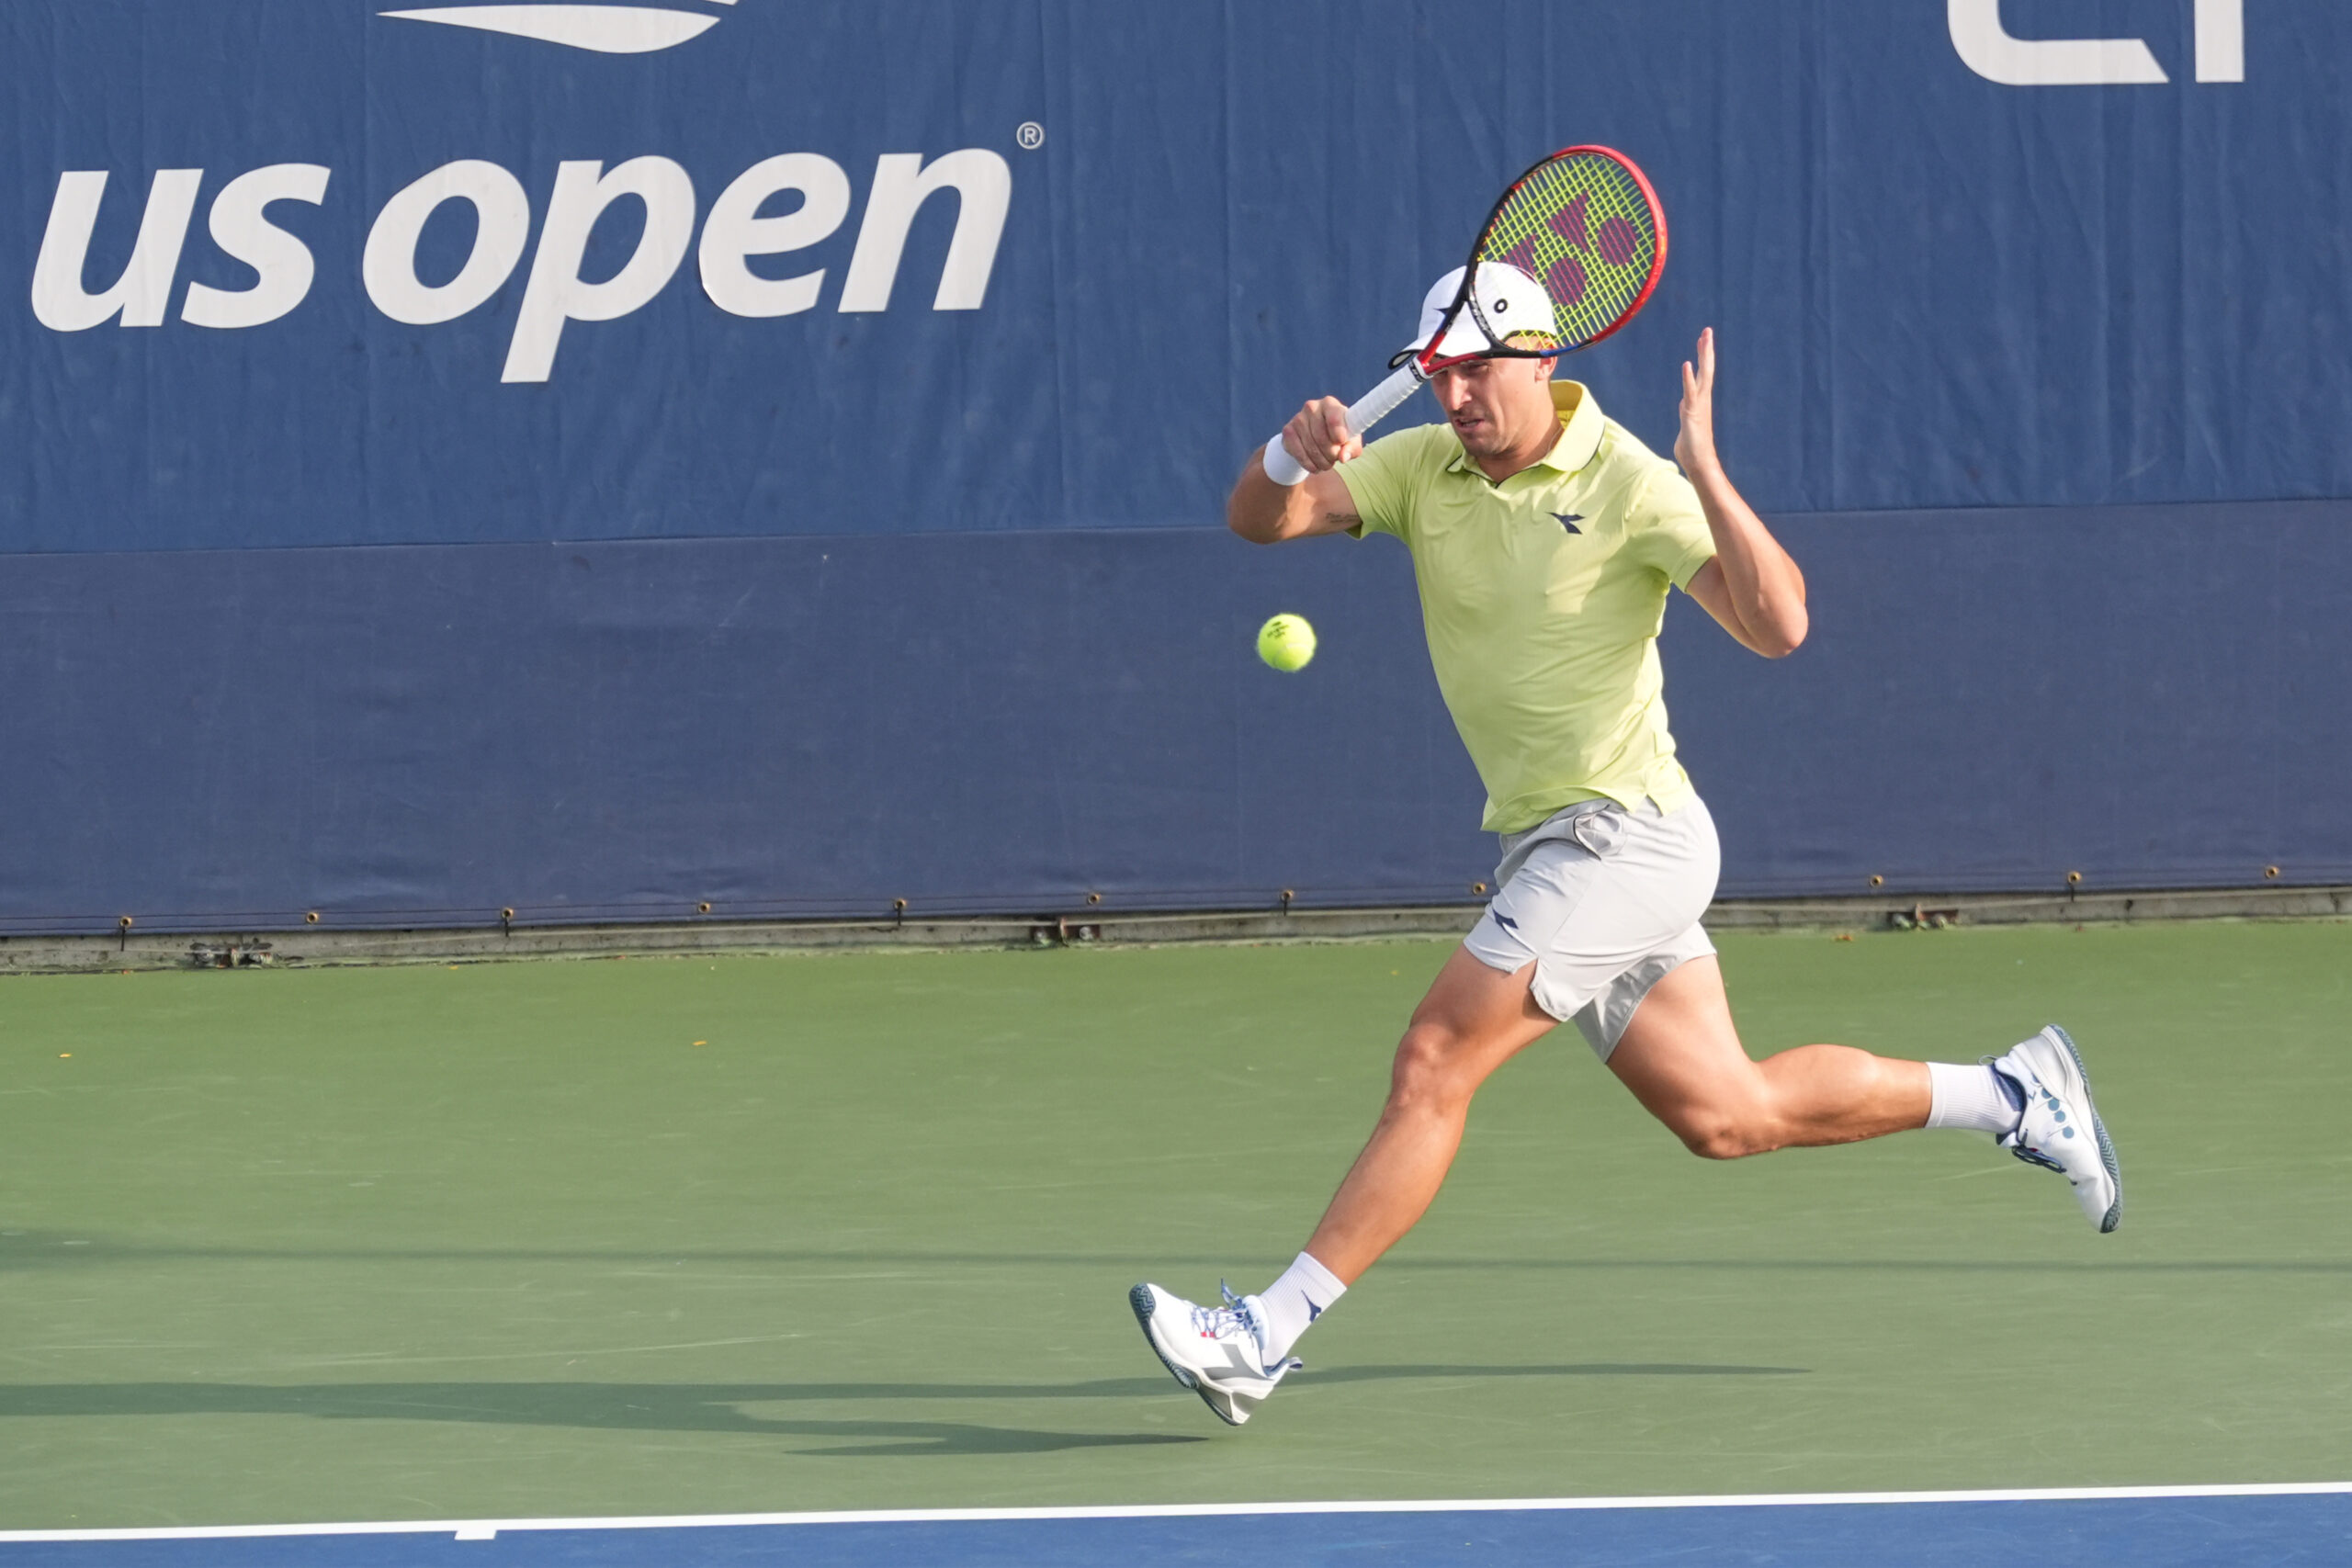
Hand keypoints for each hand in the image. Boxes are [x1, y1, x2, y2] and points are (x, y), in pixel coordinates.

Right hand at [1281, 396, 1361, 472]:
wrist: (1315, 436)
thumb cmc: (1338, 435)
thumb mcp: (1351, 441)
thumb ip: (1352, 448)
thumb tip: (1343, 457)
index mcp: (1330, 404)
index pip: (1334, 418)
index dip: (1339, 433)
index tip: (1341, 443)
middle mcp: (1312, 407)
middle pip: (1321, 437)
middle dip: (1331, 454)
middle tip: (1334, 459)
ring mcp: (1298, 418)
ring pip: (1311, 447)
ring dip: (1321, 462)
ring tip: (1326, 464)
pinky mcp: (1288, 431)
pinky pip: (1298, 453)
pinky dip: (1308, 464)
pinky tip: (1314, 466)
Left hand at [1674, 327, 1718, 476]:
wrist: (1698, 462)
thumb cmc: (1692, 447)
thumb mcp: (1686, 423)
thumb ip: (1686, 411)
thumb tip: (1684, 404)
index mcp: (1701, 399)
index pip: (1703, 373)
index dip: (1703, 356)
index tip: (1703, 339)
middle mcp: (1703, 398)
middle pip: (1706, 368)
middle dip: (1706, 349)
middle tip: (1708, 330)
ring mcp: (1698, 404)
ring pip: (1702, 375)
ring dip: (1703, 356)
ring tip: (1704, 338)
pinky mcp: (1691, 412)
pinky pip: (1690, 392)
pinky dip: (1688, 378)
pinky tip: (1687, 364)